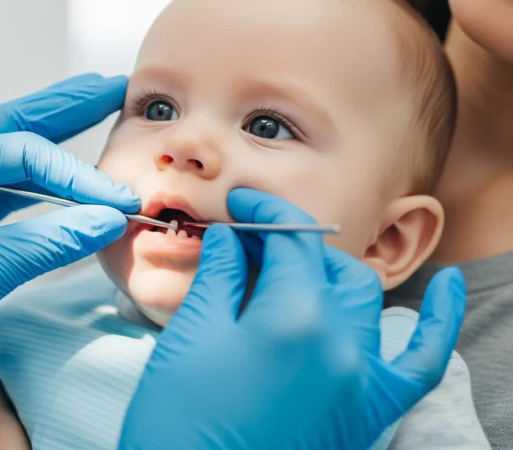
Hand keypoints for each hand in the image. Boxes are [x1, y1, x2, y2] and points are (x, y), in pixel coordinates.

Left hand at [0, 74, 139, 449]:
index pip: (20, 153)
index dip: (75, 173)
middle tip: (114, 86)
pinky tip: (71, 184)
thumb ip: (47, 242)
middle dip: (65, 108)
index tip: (118, 197)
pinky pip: (11, 197)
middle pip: (15, 129)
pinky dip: (46, 190)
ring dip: (58, 145)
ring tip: (99, 114)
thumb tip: (109, 219)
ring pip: (14, 161)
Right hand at [119, 189, 465, 449]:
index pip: (290, 240)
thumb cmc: (178, 420)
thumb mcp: (190, 337)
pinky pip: (421, 362)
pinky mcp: (368, 411)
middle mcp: (340, 342)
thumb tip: (231, 238)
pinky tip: (449, 287)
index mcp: (292, 316)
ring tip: (292, 270)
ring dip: (331, 272)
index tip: (240, 206)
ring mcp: (361, 379)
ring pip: (364, 297)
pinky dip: (438, 322)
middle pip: (325, 264)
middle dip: (288, 244)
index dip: (263, 214)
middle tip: (245, 246)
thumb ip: (219, 276)